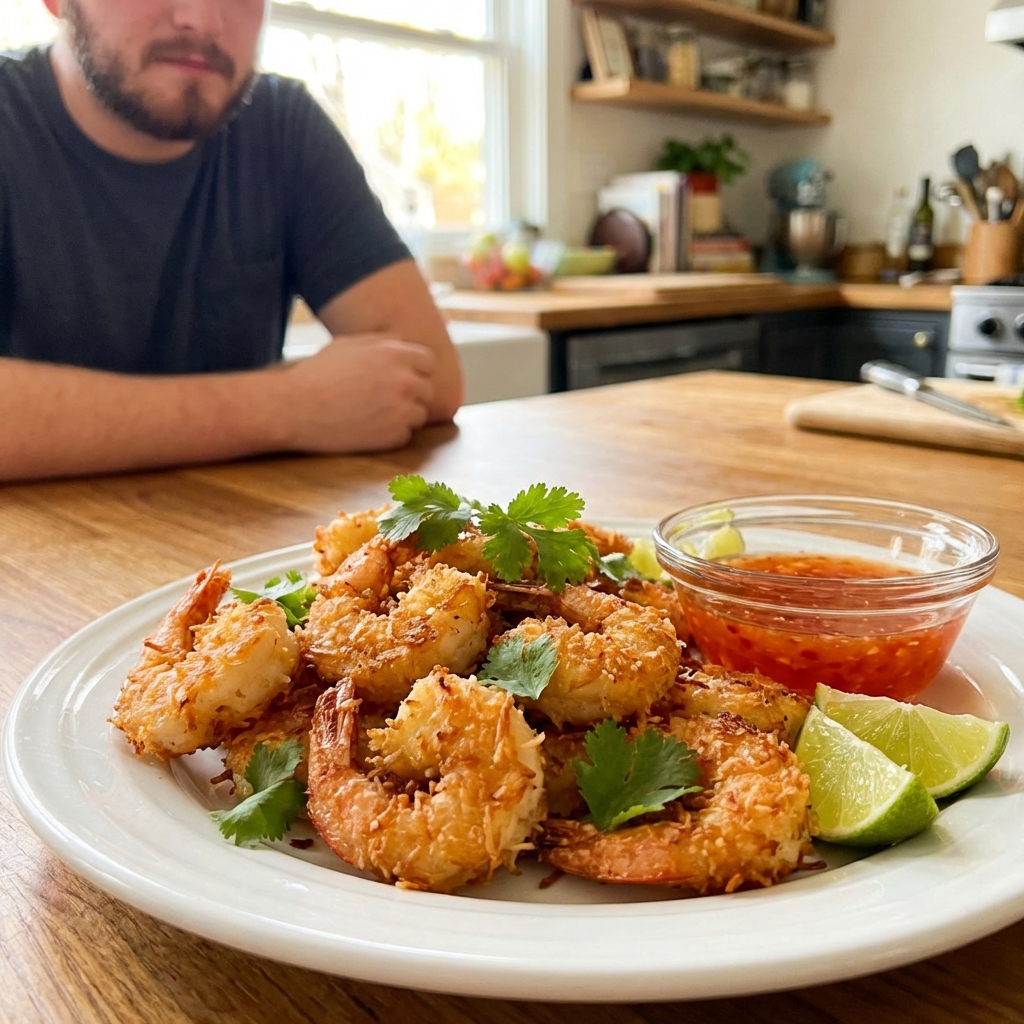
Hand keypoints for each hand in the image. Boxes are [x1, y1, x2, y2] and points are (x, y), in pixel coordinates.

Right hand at [273, 334, 437, 451]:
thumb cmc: (317, 374)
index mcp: (395, 354)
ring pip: (419, 415)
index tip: (401, 379)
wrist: (295, 407)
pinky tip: (367, 429)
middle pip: (427, 390)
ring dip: (403, 416)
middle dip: (411, 395)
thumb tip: (401, 341)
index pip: (428, 362)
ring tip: (373, 415)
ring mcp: (402, 409)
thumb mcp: (347, 345)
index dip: (415, 371)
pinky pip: (405, 435)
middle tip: (384, 401)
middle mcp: (404, 380)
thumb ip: (381, 342)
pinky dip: (391, 434)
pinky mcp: (394, 435)